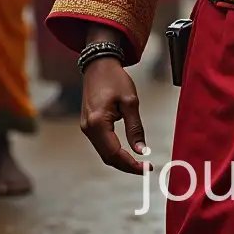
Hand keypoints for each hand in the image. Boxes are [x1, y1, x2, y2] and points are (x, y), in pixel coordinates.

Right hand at [81, 57, 148, 174]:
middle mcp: (88, 128)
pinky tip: (127, 152)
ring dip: (120, 160)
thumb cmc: (114, 79)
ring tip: (139, 163)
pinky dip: (114, 151)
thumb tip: (142, 151)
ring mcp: (86, 127)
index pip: (114, 154)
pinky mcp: (88, 124)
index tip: (147, 168)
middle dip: (126, 165)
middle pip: (107, 157)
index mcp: (97, 123)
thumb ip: (135, 128)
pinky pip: (101, 144)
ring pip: (104, 152)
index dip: (131, 164)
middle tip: (145, 169)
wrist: (99, 64)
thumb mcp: (130, 101)